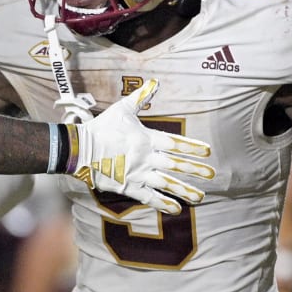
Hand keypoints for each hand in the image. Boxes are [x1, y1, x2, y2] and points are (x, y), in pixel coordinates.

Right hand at [72, 79, 214, 212]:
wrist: (79, 149)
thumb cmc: (101, 127)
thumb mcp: (122, 110)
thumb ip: (141, 97)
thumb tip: (155, 82)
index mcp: (146, 139)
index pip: (174, 143)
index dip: (191, 147)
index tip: (207, 151)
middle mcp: (145, 158)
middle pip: (175, 165)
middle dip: (195, 170)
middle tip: (212, 175)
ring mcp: (138, 174)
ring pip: (166, 184)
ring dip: (185, 190)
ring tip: (200, 197)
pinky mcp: (128, 187)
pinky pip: (149, 197)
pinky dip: (163, 203)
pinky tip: (177, 209)